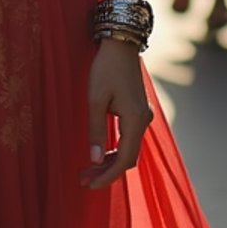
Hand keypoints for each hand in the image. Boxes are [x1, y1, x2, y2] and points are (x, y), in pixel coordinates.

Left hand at [80, 38, 152, 189]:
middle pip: (128, 158)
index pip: (123, 160)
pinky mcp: (138, 110)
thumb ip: (95, 129)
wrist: (121, 43)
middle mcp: (143, 121)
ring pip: (129, 149)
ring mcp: (142, 116)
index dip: (106, 176)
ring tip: (88, 170)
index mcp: (135, 120)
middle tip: (83, 179)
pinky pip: (129, 138)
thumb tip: (94, 160)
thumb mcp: (95, 98)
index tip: (88, 184)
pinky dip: (115, 149)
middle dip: (106, 172)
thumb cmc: (105, 67)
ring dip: (110, 161)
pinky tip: (100, 153)